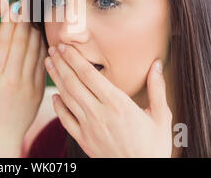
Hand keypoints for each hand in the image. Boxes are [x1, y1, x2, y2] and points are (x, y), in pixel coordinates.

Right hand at [0, 1, 46, 156]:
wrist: (2, 138)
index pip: (3, 44)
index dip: (9, 23)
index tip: (13, 7)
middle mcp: (12, 80)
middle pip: (21, 43)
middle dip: (24, 20)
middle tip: (27, 2)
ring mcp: (28, 85)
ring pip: (34, 50)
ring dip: (34, 30)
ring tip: (34, 13)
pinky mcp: (38, 90)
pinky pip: (42, 62)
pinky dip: (42, 47)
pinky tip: (40, 35)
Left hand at [45, 43, 172, 157]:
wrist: (142, 175)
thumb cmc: (154, 147)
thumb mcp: (161, 117)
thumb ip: (157, 88)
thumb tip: (156, 63)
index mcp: (117, 103)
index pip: (88, 74)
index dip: (74, 58)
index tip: (65, 45)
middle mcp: (99, 113)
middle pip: (73, 82)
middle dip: (61, 63)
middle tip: (52, 49)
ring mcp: (88, 127)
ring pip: (66, 97)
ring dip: (56, 78)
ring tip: (49, 63)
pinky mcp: (83, 140)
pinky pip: (65, 120)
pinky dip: (57, 106)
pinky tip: (54, 96)